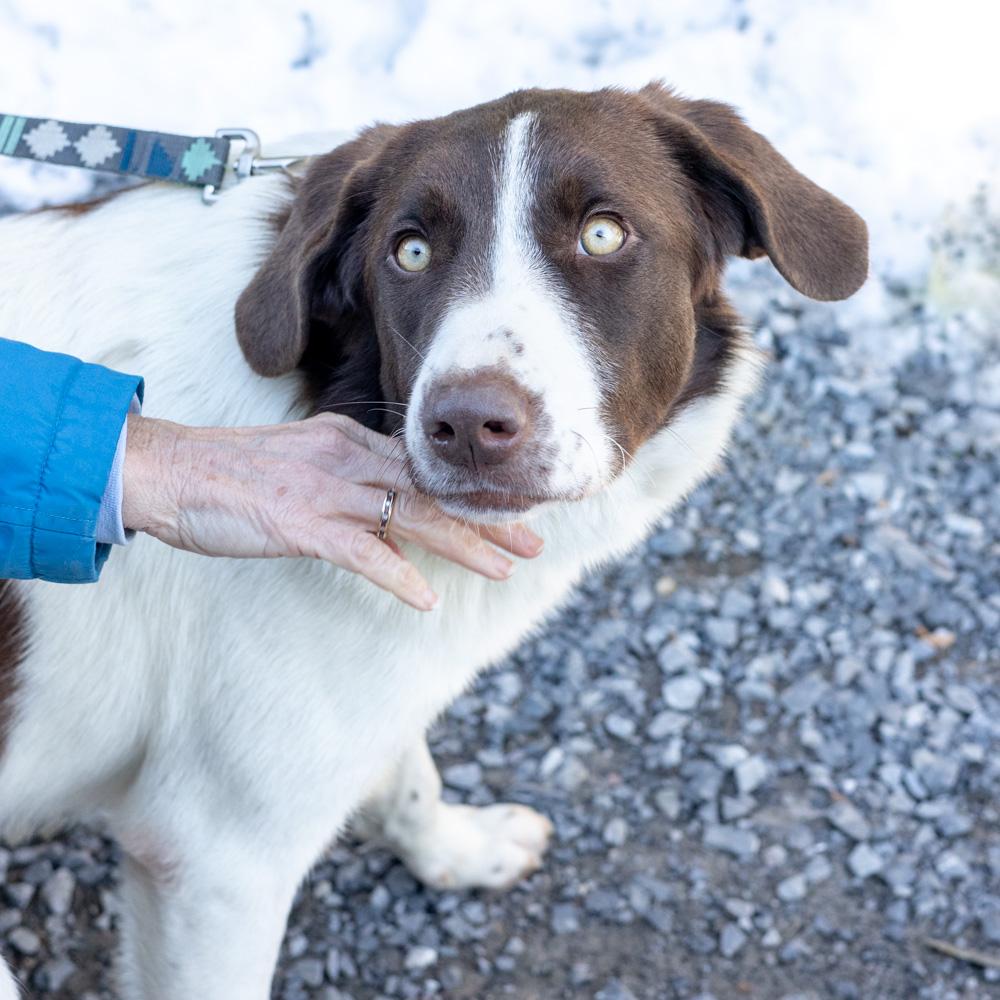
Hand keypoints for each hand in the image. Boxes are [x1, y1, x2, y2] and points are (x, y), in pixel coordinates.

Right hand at [121, 412, 542, 609]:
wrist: (165, 470)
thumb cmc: (230, 476)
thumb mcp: (302, 472)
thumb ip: (350, 494)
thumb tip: (392, 531)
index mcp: (349, 443)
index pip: (425, 469)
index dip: (471, 493)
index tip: (512, 511)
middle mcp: (346, 459)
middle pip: (432, 489)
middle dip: (488, 517)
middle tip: (534, 542)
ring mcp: (324, 488)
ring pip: (411, 515)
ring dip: (463, 544)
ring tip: (505, 567)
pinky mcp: (297, 521)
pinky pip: (360, 552)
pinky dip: (397, 576)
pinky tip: (426, 601)